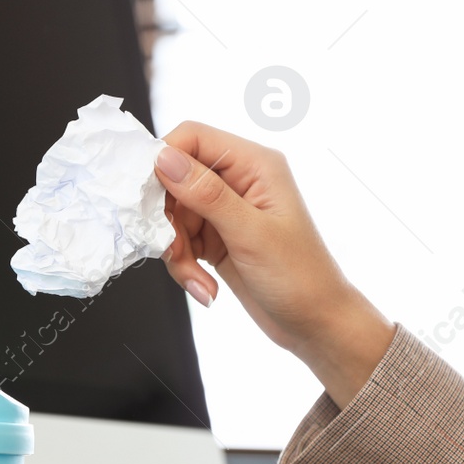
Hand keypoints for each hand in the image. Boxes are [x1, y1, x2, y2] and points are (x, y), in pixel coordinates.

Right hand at [154, 122, 393, 404]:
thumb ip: (207, 194)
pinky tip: (204, 286)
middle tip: (174, 251)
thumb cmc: (301, 278)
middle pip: (174, 180)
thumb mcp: (251, 234)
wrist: (316, 325)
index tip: (147, 198)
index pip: (192, 138)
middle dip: (168, 220)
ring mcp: (226, 211)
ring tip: (198, 280)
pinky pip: (180, 241)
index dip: (163, 161)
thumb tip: (165, 158)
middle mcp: (239, 181)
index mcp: (255, 165)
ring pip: (173, 215)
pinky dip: (184, 265)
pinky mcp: (216, 237)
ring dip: (176, 251)